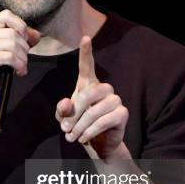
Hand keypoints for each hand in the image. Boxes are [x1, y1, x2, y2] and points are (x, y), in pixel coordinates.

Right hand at [0, 9, 40, 106]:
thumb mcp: (7, 50)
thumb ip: (21, 39)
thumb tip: (37, 34)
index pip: (6, 15)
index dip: (21, 26)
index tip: (26, 41)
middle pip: (12, 32)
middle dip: (24, 47)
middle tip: (24, 60)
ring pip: (12, 44)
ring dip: (23, 58)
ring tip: (22, 67)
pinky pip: (9, 56)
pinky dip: (19, 64)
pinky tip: (19, 72)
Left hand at [55, 36, 130, 159]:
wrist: (98, 145)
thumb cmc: (80, 127)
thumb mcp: (65, 119)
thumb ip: (62, 110)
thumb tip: (67, 104)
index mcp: (88, 85)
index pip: (87, 66)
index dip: (86, 52)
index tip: (84, 38)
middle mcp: (104, 89)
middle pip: (88, 93)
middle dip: (74, 114)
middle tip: (65, 130)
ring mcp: (115, 100)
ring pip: (95, 110)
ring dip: (81, 126)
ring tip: (73, 137)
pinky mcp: (122, 113)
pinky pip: (104, 121)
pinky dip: (91, 131)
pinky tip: (84, 138)